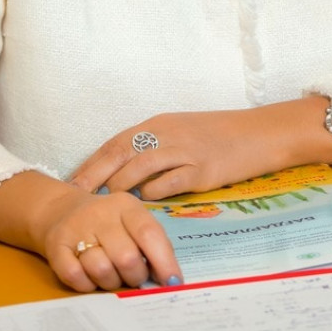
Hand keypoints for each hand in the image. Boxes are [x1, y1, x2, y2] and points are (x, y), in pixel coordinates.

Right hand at [37, 184, 180, 292]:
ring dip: (110, 282)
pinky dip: (87, 285)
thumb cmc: (107, 222)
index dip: (164, 261)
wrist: (61, 210)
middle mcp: (101, 213)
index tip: (172, 282)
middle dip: (135, 276)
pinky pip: (76, 278)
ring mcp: (76, 229)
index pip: (149, 233)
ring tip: (111, 275)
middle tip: (133, 277)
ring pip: (102, 270)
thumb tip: (169, 278)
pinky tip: (90, 277)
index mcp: (126, 205)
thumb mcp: (131, 221)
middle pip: (127, 258)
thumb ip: (150, 243)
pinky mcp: (56, 246)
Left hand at [69, 98, 331, 200]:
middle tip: (76, 198)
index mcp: (159, 124)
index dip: (92, 163)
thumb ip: (155, 148)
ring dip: (121, 186)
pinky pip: (170, 181)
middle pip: (121, 153)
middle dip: (95, 176)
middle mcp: (167, 133)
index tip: (72, 182)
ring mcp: (185, 149)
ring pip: (141, 166)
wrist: (259, 133)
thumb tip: (126, 173)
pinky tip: (144, 204)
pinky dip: (153, 193)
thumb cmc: (220, 136)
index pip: (116, 143)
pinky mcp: (202, 168)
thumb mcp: (182, 134)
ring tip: (104, 206)